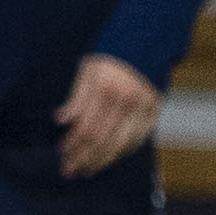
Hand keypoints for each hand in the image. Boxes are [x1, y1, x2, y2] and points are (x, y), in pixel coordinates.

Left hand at [53, 53, 160, 178]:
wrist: (146, 43)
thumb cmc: (111, 56)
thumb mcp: (88, 69)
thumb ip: (76, 97)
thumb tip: (60, 120)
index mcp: (106, 90)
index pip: (86, 127)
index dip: (73, 144)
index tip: (62, 155)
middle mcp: (126, 102)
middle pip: (101, 140)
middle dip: (83, 158)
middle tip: (70, 171)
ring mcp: (143, 109)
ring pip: (121, 145)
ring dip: (102, 160)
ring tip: (87, 170)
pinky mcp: (154, 113)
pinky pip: (138, 140)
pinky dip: (122, 152)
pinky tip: (110, 158)